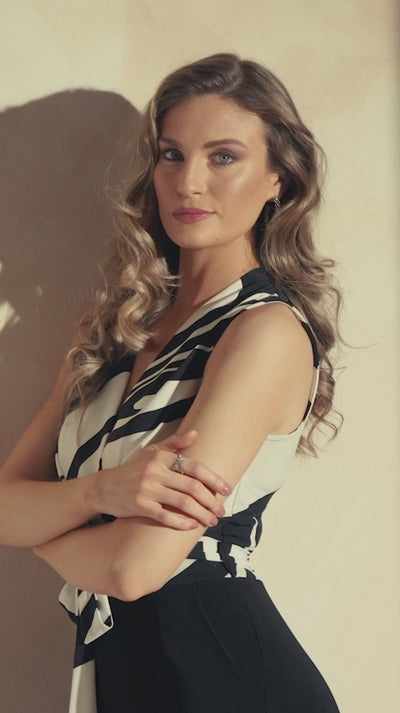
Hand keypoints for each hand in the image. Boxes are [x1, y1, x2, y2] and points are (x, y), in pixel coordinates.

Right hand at [91, 430, 231, 528]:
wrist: (103, 488)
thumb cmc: (131, 470)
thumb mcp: (150, 452)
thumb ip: (174, 443)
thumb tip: (195, 434)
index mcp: (161, 457)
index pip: (194, 467)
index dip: (213, 479)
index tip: (227, 489)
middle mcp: (155, 472)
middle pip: (192, 487)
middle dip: (211, 500)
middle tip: (222, 510)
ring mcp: (147, 490)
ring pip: (182, 503)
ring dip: (201, 513)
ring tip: (211, 521)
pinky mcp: (139, 506)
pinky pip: (165, 516)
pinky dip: (181, 523)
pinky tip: (192, 526)